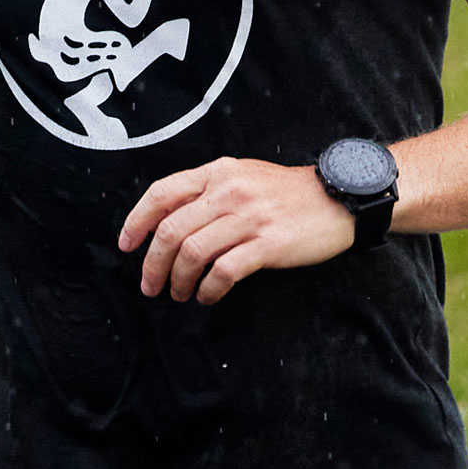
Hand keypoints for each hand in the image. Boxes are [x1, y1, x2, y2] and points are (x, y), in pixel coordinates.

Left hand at [120, 155, 354, 303]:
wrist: (340, 198)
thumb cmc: (289, 193)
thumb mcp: (245, 176)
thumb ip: (209, 192)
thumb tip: (170, 222)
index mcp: (218, 172)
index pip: (162, 193)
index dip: (136, 221)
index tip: (126, 246)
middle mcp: (229, 191)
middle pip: (170, 230)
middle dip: (152, 264)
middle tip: (150, 286)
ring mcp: (249, 217)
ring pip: (192, 253)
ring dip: (178, 280)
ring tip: (179, 294)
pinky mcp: (268, 244)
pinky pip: (223, 271)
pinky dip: (208, 289)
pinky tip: (207, 296)